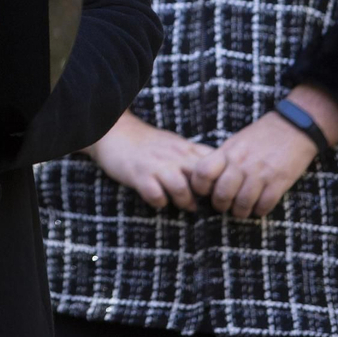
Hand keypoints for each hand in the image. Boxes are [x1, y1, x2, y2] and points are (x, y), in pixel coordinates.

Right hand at [84, 111, 211, 210]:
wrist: (114, 131)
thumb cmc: (148, 142)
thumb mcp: (176, 143)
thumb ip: (195, 157)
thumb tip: (218, 175)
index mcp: (186, 148)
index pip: (216, 164)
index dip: (222, 180)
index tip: (220, 189)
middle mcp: (174, 156)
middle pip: (202, 177)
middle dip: (207, 194)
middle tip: (205, 202)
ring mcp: (156, 165)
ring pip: (181, 188)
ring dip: (184, 201)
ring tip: (184, 205)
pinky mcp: (138, 175)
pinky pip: (155, 195)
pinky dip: (159, 202)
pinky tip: (158, 200)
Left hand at [188, 111, 318, 217]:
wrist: (294, 126)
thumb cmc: (262, 136)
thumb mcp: (236, 142)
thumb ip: (222, 159)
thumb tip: (208, 180)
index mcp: (227, 152)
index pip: (203, 173)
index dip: (200, 187)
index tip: (206, 192)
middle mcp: (241, 163)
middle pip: (222, 194)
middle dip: (221, 205)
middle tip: (225, 205)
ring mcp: (260, 173)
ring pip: (242, 204)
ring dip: (241, 211)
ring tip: (242, 209)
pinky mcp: (279, 181)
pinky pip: (264, 205)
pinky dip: (259, 210)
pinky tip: (259, 206)